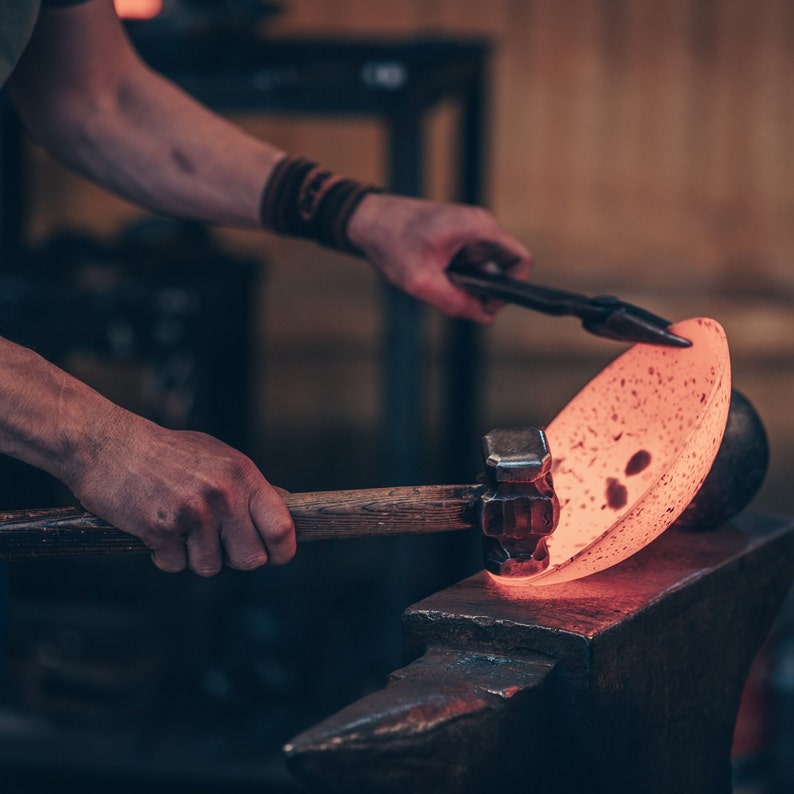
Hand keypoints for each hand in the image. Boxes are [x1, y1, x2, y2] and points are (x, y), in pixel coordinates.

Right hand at [66, 407, 294, 576]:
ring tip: (180, 528)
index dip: (282, 550)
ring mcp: (192, 512)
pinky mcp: (160, 528)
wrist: (108, 444)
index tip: (276, 556)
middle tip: (216, 543)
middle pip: (250, 558)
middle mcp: (222, 494)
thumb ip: (247, 485)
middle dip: (234, 558)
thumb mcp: (217, 457)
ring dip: (194, 556)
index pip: (281, 526)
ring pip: (210, 567)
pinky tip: (156, 529)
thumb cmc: (166, 452)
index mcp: (242, 474)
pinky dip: (164, 555)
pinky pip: (174, 565)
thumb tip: (283, 505)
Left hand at [347, 193, 531, 322]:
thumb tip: (484, 318)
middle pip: (502, 270)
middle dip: (484, 292)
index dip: (513, 289)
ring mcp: (468, 233)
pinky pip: (469, 267)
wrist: (367, 220)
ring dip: (466, 288)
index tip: (487, 306)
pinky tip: (432, 281)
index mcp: (479, 228)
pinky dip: (455, 280)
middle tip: (454, 300)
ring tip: (437, 287)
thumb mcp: (421, 282)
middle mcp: (479, 227)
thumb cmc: (391, 241)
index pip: (520, 260)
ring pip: (484, 272)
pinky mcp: (456, 240)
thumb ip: (455, 304)